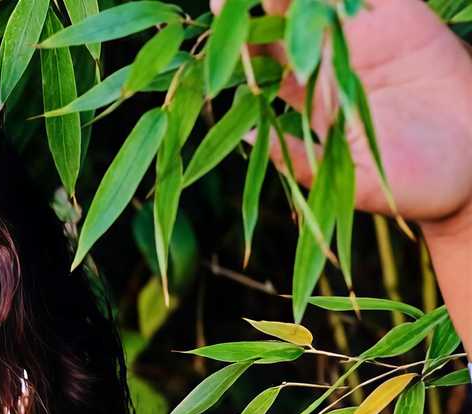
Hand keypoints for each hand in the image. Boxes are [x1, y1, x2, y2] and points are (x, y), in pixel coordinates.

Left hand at [213, 0, 471, 233]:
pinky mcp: (403, 15)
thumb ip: (298, 158)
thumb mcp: (347, 179)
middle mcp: (329, 61)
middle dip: (252, 4)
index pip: (261, 63)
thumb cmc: (410, 184)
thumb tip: (245, 137)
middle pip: (280, 21)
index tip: (214, 31)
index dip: (236, 45)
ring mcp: (365, 35)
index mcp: (308, 97)